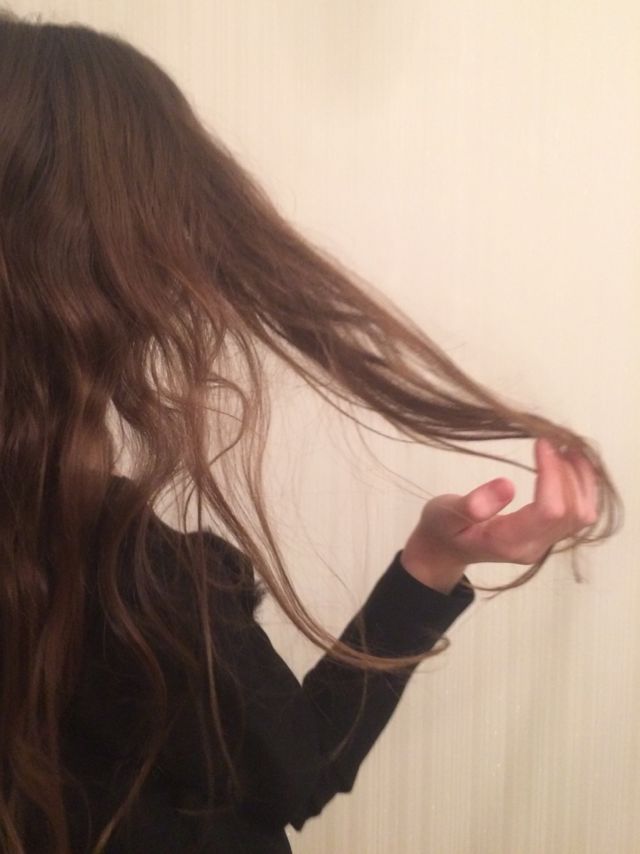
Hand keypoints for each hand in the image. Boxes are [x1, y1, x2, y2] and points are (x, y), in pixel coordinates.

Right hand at [402, 438, 598, 581]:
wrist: (444, 550)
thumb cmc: (442, 528)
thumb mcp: (444, 513)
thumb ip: (472, 505)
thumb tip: (508, 485)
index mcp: (508, 542)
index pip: (549, 510)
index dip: (552, 473)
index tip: (541, 443)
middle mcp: (533, 547)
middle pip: (573, 512)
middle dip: (570, 473)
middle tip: (555, 441)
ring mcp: (543, 545)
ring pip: (583, 515)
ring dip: (582, 479)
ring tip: (568, 448)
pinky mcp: (548, 537)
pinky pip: (578, 514)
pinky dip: (582, 487)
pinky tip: (570, 464)